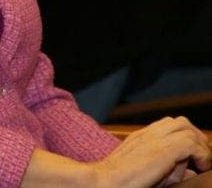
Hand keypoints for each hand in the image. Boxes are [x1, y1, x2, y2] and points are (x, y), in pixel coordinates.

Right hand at [94, 117, 209, 187]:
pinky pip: (191, 143)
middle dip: (196, 137)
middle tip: (202, 157)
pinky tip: (201, 166)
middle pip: (180, 122)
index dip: (186, 137)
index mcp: (141, 138)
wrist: (104, 182)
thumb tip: (190, 171)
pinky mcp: (163, 150)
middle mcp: (147, 135)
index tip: (194, 156)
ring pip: (187, 128)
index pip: (169, 126)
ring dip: (200, 144)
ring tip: (202, 162)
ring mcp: (154, 140)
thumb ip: (167, 170)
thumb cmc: (121, 182)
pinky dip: (201, 154)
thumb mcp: (145, 173)